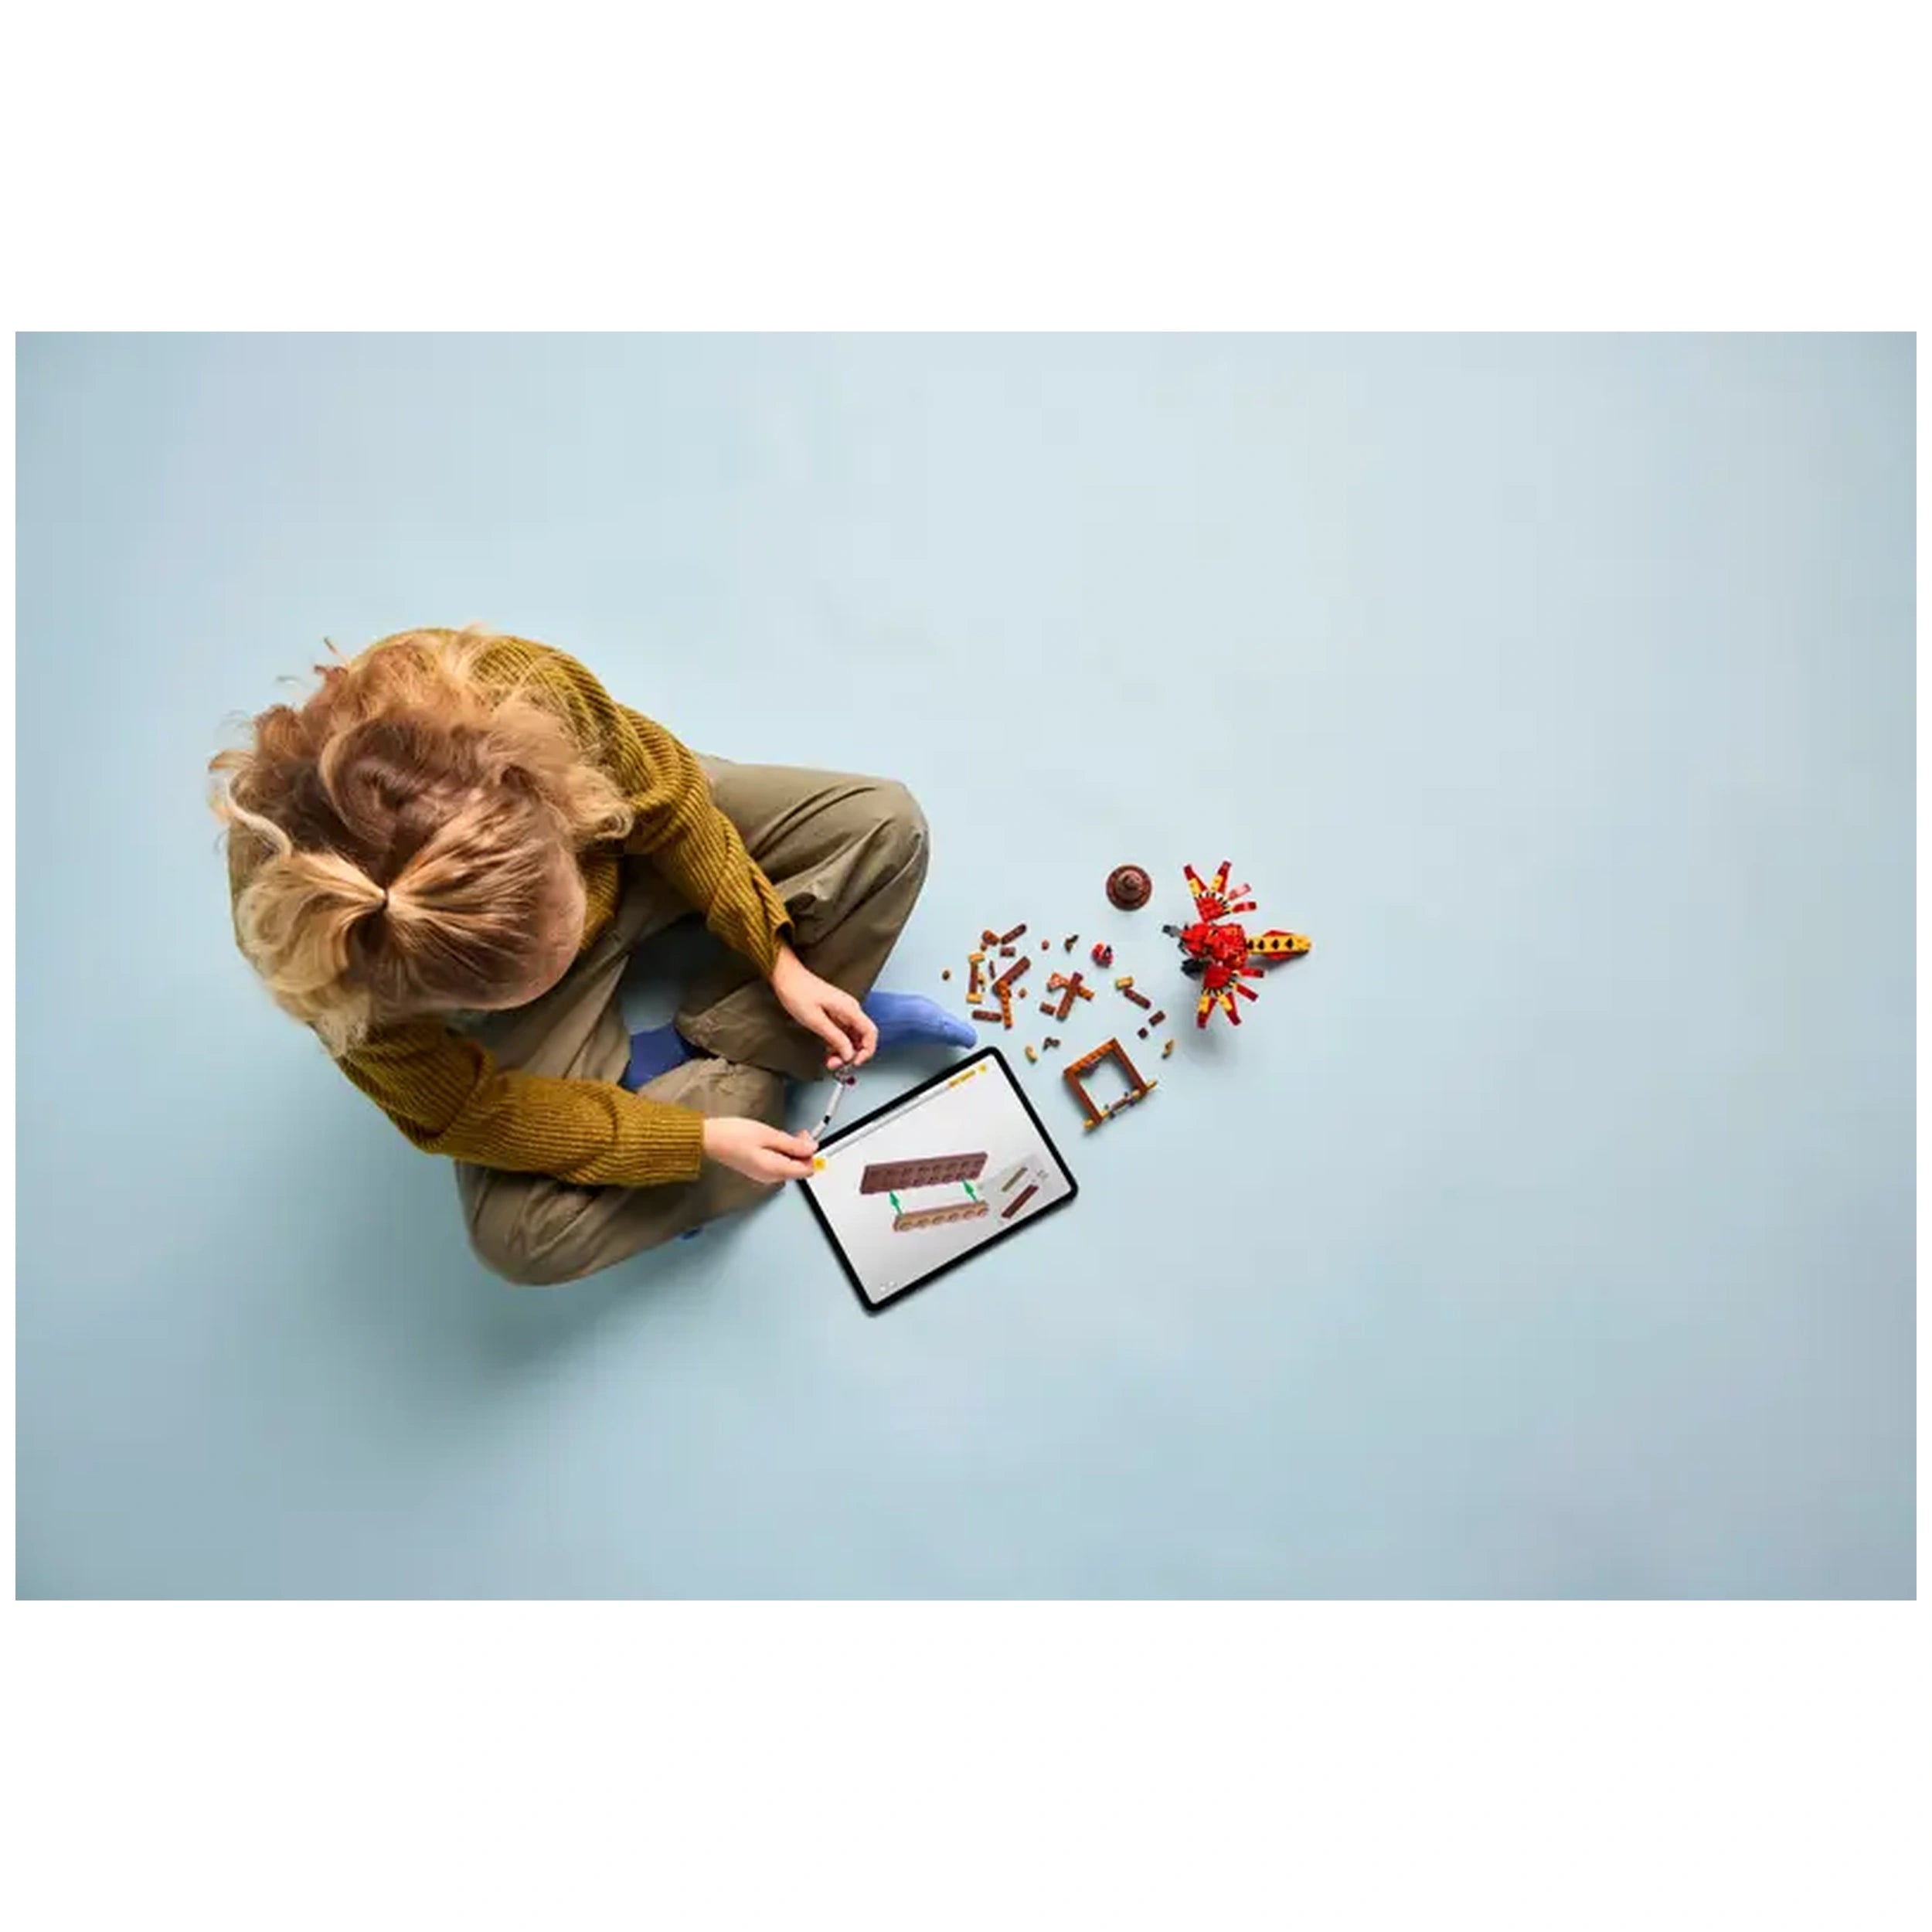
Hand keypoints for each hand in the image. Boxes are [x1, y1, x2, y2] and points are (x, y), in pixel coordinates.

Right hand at [702, 1116, 818, 1184]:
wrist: (710, 1139)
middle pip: (798, 1168)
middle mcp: (770, 1177)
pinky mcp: (758, 1169)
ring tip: (781, 1135)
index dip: (811, 1154)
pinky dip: (781, 1152)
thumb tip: (811, 1148)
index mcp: (775, 1170)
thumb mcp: (768, 1135)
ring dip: (791, 1150)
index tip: (806, 1138)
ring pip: (789, 1165)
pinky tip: (774, 1141)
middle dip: (802, 1151)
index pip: (806, 1170)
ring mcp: (763, 1175)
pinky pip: (778, 1163)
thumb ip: (793, 1144)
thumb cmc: (733, 1136)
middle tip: (797, 1133)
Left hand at [770, 946, 877, 1070]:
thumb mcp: (816, 1020)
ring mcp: (843, 1012)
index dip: (867, 1051)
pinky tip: (828, 1052)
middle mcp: (850, 1010)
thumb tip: (848, 1054)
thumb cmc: (798, 993)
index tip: (855, 1062)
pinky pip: (842, 1033)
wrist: (787, 978)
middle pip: (862, 1037)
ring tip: (830, 1061)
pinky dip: (837, 1045)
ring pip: (851, 1037)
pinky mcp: (834, 1014)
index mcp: (849, 1009)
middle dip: (852, 1054)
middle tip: (838, 1065)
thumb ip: (835, 1038)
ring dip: (843, 1052)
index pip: (870, 1032)